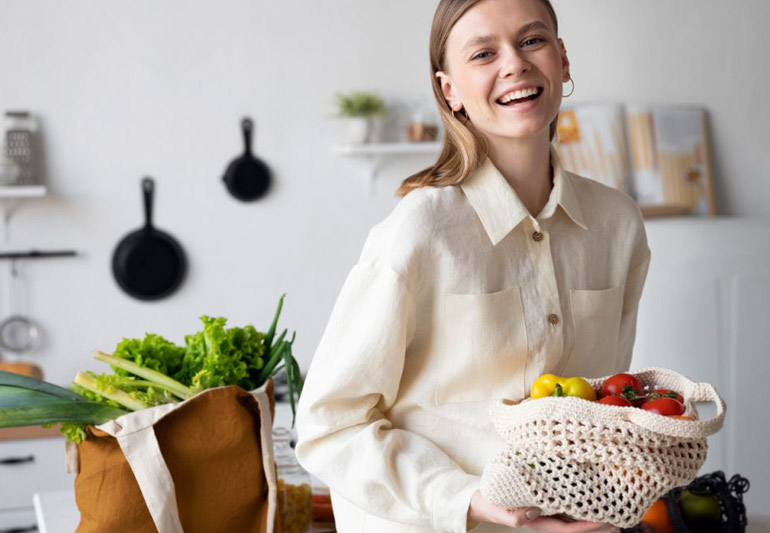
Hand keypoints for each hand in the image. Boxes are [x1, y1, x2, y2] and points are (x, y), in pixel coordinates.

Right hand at [467, 490, 617, 531]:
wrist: (480, 499)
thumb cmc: (489, 503)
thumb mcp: (498, 509)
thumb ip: (513, 514)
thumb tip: (533, 511)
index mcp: (538, 521)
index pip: (569, 528)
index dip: (588, 527)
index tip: (607, 523)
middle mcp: (546, 516)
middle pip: (577, 523)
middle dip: (599, 522)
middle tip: (622, 517)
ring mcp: (546, 508)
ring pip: (574, 513)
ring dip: (593, 511)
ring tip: (613, 504)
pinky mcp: (544, 498)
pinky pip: (566, 501)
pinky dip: (580, 498)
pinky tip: (591, 492)